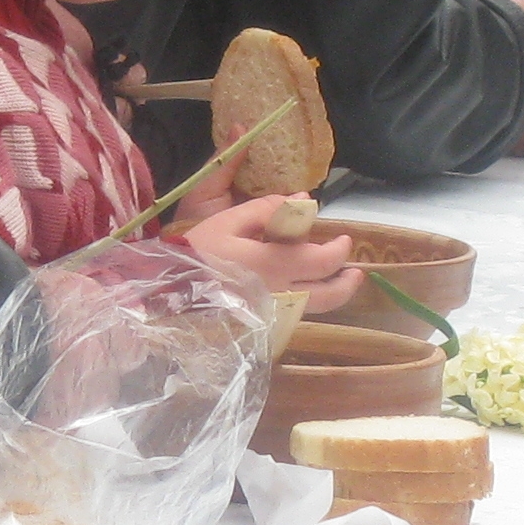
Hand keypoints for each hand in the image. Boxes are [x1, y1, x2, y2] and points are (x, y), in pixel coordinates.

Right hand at [181, 194, 359, 306]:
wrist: (168, 290)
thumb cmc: (197, 251)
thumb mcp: (228, 219)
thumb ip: (267, 209)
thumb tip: (301, 201)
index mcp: (274, 264)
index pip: (323, 260)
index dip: (339, 250)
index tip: (344, 239)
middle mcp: (279, 293)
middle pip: (327, 296)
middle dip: (346, 282)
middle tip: (355, 271)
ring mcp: (270, 313)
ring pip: (314, 311)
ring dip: (333, 296)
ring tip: (341, 284)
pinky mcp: (260, 323)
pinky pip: (294, 316)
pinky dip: (307, 304)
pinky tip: (305, 292)